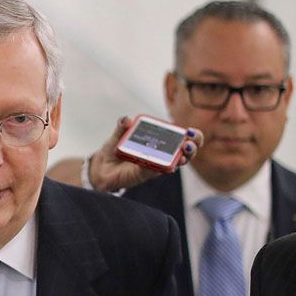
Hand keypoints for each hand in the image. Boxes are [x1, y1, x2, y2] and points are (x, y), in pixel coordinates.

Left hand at [85, 116, 202, 191]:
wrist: (102, 165)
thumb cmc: (116, 148)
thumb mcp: (118, 134)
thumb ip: (123, 126)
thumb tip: (126, 119)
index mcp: (162, 140)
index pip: (183, 137)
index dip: (192, 135)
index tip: (191, 132)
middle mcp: (163, 154)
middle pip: (186, 152)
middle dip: (192, 148)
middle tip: (187, 145)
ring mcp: (156, 165)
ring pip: (175, 164)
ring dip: (181, 160)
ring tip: (182, 157)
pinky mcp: (145, 175)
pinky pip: (155, 172)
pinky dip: (158, 168)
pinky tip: (161, 165)